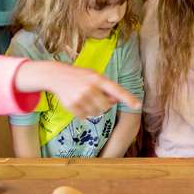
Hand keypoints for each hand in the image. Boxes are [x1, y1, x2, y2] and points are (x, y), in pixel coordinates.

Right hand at [15, 61, 140, 117]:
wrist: (56, 76)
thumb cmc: (80, 76)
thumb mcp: (94, 76)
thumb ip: (106, 88)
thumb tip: (116, 101)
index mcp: (98, 79)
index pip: (117, 90)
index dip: (128, 98)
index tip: (138, 105)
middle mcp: (90, 87)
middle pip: (106, 106)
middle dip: (103, 105)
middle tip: (95, 98)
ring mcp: (80, 97)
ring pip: (96, 113)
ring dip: (94, 109)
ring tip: (86, 99)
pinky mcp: (72, 105)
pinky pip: (84, 116)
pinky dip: (84, 113)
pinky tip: (78, 103)